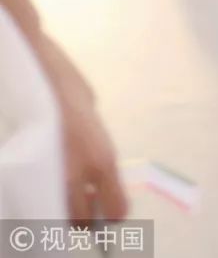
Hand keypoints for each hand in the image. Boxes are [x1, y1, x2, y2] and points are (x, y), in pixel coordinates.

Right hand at [37, 36, 128, 222]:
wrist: (37, 66)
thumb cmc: (68, 82)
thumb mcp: (92, 111)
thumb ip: (94, 140)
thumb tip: (93, 163)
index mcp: (104, 157)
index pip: (116, 209)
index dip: (111, 216)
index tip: (106, 214)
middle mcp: (82, 172)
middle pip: (82, 222)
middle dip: (83, 220)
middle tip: (81, 206)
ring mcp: (55, 172)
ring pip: (59, 214)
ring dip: (63, 211)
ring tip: (64, 196)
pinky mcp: (31, 168)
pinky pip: (41, 197)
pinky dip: (46, 199)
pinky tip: (46, 187)